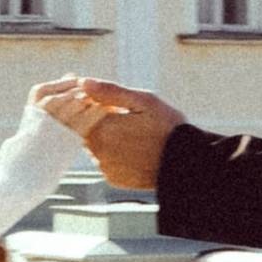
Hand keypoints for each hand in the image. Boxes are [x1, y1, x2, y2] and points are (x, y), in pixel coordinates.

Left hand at [54, 80, 183, 191]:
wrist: (185, 164)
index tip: (102, 99)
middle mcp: (98, 150)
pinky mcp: (113, 178)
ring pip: (94, 145)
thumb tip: (83, 83)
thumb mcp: (143, 101)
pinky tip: (133, 148)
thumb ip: (110, 92)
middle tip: (125, 116)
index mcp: (102, 128)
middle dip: (98, 119)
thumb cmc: (167, 129)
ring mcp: (105, 166)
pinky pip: (105, 161)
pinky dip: (113, 152)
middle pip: (84, 129)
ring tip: (133, 132)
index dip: (85, 102)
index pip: (76, 112)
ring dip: (105, 136)